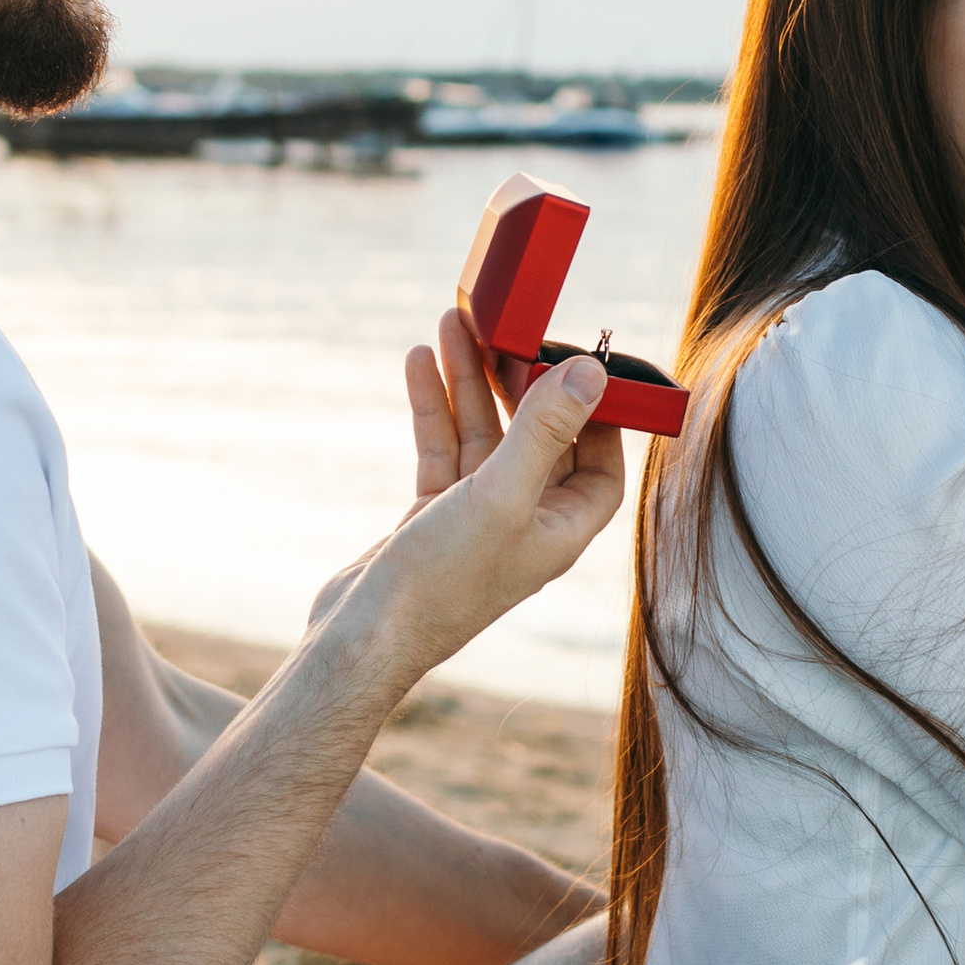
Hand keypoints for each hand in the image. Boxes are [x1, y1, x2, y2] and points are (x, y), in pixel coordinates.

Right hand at [309, 307, 622, 662]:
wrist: (364, 637)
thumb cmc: (441, 582)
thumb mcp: (500, 494)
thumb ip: (544, 431)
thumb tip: (589, 375)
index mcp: (560, 529)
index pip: (599, 463)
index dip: (595, 413)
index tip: (575, 363)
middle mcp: (526, 523)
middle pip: (536, 437)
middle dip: (519, 380)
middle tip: (503, 329)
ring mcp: (478, 518)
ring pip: (482, 435)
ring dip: (468, 381)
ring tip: (450, 327)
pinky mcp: (434, 515)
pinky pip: (442, 449)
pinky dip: (432, 408)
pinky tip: (419, 365)